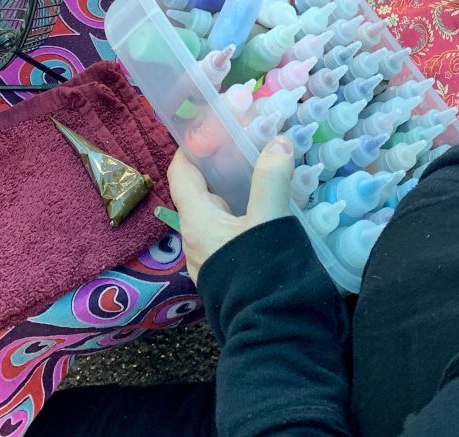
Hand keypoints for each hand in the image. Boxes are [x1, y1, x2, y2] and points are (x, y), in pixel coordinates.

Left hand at [167, 136, 294, 282]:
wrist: (272, 334)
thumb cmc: (261, 273)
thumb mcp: (269, 220)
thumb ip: (272, 179)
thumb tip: (277, 141)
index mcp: (196, 220)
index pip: (181, 172)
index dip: (193, 146)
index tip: (215, 125)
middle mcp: (196, 238)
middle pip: (201, 191)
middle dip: (222, 164)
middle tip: (249, 142)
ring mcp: (211, 258)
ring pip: (217, 212)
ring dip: (236, 189)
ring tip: (264, 169)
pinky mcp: (227, 272)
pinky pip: (228, 231)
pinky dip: (243, 212)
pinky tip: (268, 207)